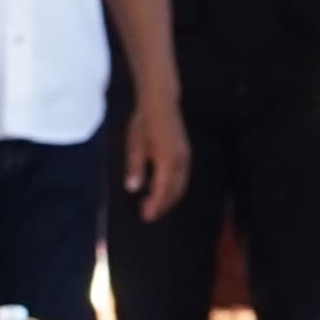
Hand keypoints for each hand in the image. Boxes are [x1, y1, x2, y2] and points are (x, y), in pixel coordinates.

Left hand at [122, 87, 189, 220]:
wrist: (161, 103)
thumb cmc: (144, 122)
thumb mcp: (134, 145)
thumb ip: (135, 167)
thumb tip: (133, 188)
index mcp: (166, 159)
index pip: (162, 189)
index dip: (154, 205)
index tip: (145, 216)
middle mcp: (180, 161)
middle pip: (175, 191)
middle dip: (163, 205)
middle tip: (148, 215)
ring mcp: (185, 158)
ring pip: (181, 185)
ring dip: (169, 198)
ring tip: (154, 205)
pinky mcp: (185, 155)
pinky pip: (182, 178)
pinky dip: (173, 188)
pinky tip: (161, 189)